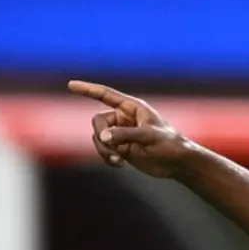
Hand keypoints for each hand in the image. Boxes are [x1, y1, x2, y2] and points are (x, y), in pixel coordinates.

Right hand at [67, 80, 192, 177]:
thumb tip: (102, 137)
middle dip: (101, 136)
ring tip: (118, 160)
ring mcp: (121, 133)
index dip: (88, 89)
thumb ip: (125, 135)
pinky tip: (119, 164)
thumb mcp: (149, 137)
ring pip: (98, 138)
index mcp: (132, 107)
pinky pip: (103, 150)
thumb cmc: (170, 144)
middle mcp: (124, 118)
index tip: (71, 84)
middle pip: (97, 121)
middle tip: (113, 149)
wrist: (177, 163)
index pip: (105, 94)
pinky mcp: (120, 147)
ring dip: (103, 150)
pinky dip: (106, 157)